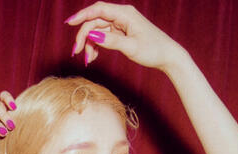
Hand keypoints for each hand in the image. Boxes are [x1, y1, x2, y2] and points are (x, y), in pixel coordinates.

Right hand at [66, 2, 185, 70]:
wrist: (167, 56)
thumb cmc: (153, 50)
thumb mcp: (131, 47)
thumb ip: (111, 41)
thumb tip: (92, 36)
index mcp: (125, 14)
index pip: (98, 9)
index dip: (82, 15)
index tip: (69, 24)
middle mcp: (121, 16)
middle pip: (95, 21)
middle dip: (83, 36)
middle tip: (76, 53)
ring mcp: (121, 25)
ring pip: (98, 31)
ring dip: (89, 44)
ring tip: (88, 60)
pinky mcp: (121, 33)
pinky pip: (104, 37)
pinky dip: (97, 46)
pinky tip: (93, 57)